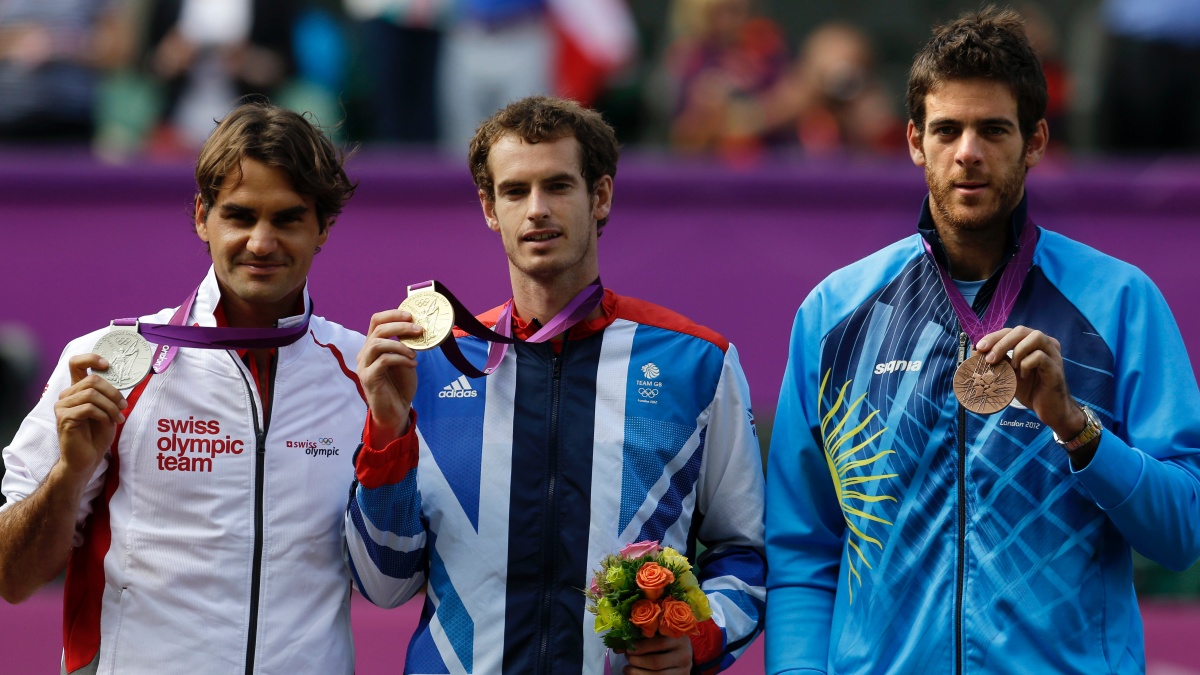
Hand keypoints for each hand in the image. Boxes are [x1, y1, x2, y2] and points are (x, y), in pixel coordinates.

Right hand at [54, 354, 125, 480]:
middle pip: (92, 379)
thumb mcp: (107, 408)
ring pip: (91, 394)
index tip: (107, 364)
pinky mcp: (64, 418)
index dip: (91, 358)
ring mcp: (62, 407)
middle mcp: (67, 395)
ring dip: (110, 405)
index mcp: (77, 389)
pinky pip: (88, 408)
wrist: (88, 457)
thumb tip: (121, 376)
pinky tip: (108, 423)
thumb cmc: (98, 433)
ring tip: (118, 417)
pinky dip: (103, 415)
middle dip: (113, 392)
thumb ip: (108, 393)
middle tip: (124, 406)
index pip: (76, 363)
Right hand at [358, 309, 422, 443]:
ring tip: (414, 354)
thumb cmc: (400, 385)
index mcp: (372, 346)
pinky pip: (383, 361)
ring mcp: (364, 366)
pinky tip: (412, 365)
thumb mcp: (405, 359)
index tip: (411, 315)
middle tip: (419, 330)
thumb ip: (405, 344)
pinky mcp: (368, 378)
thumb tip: (418, 327)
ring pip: (377, 343)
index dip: (393, 314)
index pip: (376, 321)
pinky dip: (400, 359)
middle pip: (378, 329)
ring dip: (400, 345)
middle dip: (401, 326)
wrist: (396, 410)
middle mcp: (365, 354)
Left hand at [623, 635, 692, 674]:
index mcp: (679, 638)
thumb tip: (617, 647)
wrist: (684, 653)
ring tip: (626, 668)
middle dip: (637, 661)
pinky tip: (634, 674)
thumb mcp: (658, 634)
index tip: (627, 648)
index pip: (659, 643)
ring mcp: (683, 670)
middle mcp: (684, 655)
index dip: (640, 646)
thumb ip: (640, 636)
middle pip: (656, 662)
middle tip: (626, 657)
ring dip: (637, 673)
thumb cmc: (667, 639)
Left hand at [976, 327, 1086, 440]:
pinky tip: (1024, 376)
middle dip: (1001, 342)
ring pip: (1035, 336)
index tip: (979, 348)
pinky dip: (1027, 364)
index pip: (1011, 331)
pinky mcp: (1056, 367)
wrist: (1048, 409)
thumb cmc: (1029, 389)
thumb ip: (997, 360)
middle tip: (990, 359)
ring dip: (1017, 350)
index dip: (994, 337)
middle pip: (1021, 330)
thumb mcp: (1008, 373)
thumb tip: (975, 350)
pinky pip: (1040, 356)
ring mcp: (1053, 354)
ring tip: (1012, 367)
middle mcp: (1045, 344)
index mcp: (1033, 343)